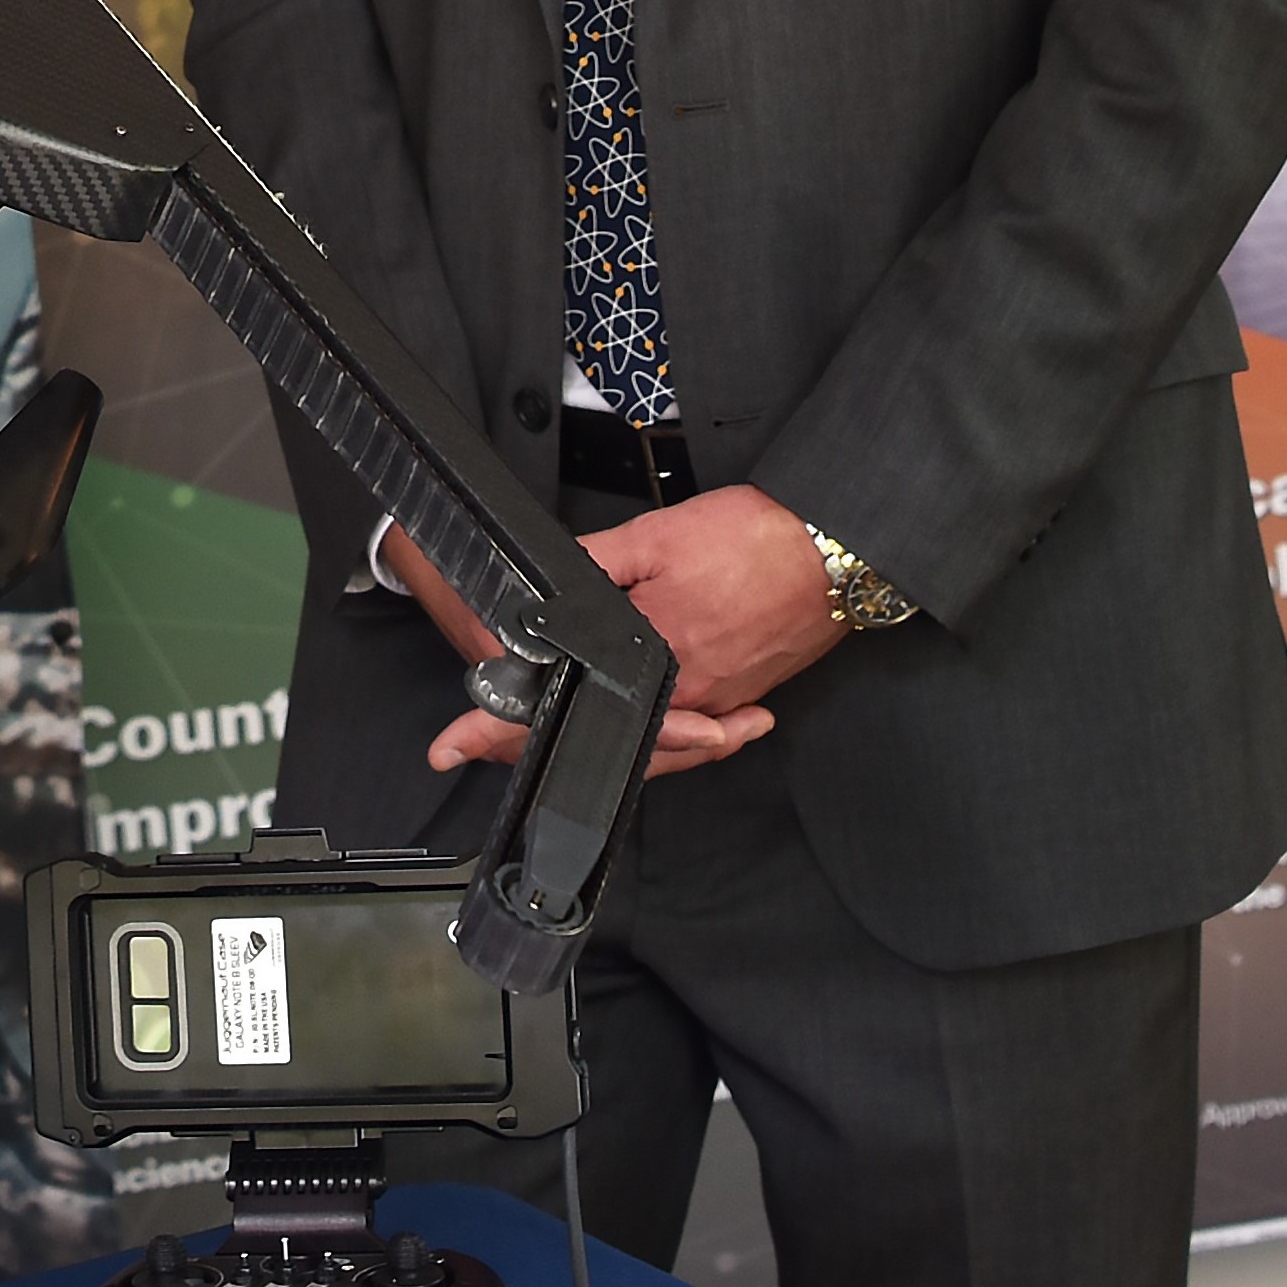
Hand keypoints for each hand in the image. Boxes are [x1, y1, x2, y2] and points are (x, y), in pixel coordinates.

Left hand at [387, 515, 782, 782]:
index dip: (494, 727)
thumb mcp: (657, 536)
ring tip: (551, 740)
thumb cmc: (756, 540)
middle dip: (534, 743)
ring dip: (594, 745)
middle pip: (593, 737)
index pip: (555, 701)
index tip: (450, 746)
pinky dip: (660, 743)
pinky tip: (646, 733)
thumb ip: (594, 566)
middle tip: (483, 745)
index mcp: (651, 654)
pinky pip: (691, 740)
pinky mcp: (742, 699)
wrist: (836, 550)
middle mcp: (682, 695)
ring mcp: (716, 704)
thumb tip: (541, 587)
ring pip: (643, 750)